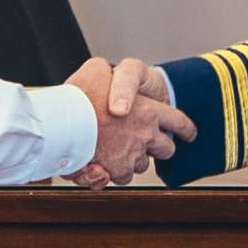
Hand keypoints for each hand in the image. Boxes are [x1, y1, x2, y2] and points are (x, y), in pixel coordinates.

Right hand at [64, 58, 195, 188]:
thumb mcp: (98, 69)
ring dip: (131, 160)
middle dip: (158, 148)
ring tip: (115, 149)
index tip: (188, 133)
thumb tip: (120, 96)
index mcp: (149, 108)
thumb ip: (116, 80)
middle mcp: (145, 133)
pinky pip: (119, 177)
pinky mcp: (114, 169)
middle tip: (143, 141)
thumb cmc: (81, 90)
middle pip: (167, 148)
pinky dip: (112, 173)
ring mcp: (131, 153)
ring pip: (141, 165)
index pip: (178, 122)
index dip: (184, 128)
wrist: (59, 116)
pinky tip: (100, 163)